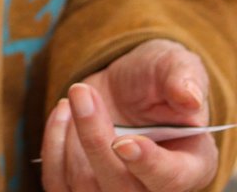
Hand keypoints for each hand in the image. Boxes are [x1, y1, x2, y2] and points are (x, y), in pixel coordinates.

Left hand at [41, 40, 218, 190]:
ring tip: (78, 95)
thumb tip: (189, 98)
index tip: (124, 142)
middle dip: (94, 141)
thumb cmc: (155, 78)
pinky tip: (64, 112)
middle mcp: (155, 189)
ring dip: (70, 138)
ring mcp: (117, 190)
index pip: (170, 180)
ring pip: (84, 187)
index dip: (148, 165)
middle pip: (120, 189)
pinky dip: (53, 144)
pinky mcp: (84, 186)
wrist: (125, 86)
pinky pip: (58, 182)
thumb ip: (184, 77)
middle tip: (81, 91)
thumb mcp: (174, 65)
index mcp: (191, 166)